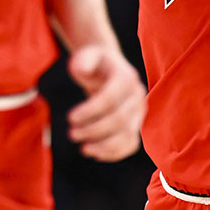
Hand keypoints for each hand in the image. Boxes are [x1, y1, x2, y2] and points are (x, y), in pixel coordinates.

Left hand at [65, 43, 145, 160]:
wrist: (108, 68)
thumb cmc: (94, 63)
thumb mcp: (86, 56)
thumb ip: (83, 60)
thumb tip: (81, 70)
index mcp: (127, 77)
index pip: (111, 99)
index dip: (90, 111)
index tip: (70, 118)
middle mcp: (138, 96)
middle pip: (120, 120)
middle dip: (94, 130)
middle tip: (72, 134)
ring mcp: (139, 112)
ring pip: (128, 136)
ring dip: (104, 146)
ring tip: (83, 148)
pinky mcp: (136, 125)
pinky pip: (131, 145)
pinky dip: (114, 153)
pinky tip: (95, 153)